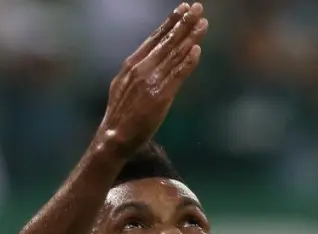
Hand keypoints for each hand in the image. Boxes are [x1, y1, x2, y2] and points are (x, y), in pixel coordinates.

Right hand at [96, 2, 208, 155]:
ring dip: (190, 38)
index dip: (170, 23)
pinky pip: (177, 75)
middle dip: (184, 24)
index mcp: (132, 64)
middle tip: (198, 8)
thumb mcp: (123, 86)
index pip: (154, 39)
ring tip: (203, 24)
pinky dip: (187, 62)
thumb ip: (137, 72)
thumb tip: (149, 61)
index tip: (183, 9)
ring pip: (174, 55)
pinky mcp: (160, 96)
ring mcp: (151, 81)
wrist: (114, 137)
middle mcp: (141, 68)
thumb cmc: (120, 115)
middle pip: (167, 42)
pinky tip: (197, 50)